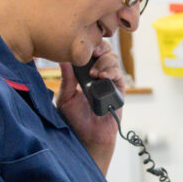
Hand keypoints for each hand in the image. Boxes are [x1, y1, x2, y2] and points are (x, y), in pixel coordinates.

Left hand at [54, 43, 125, 158]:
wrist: (87, 137)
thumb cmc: (75, 119)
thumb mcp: (65, 97)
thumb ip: (67, 78)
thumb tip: (62, 59)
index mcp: (85, 72)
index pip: (90, 51)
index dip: (89, 44)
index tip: (82, 45)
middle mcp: (98, 74)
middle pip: (104, 50)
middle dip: (99, 48)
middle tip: (92, 53)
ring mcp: (110, 81)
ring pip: (113, 60)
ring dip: (104, 62)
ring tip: (95, 73)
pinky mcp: (119, 91)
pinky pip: (119, 75)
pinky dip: (112, 72)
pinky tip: (103, 77)